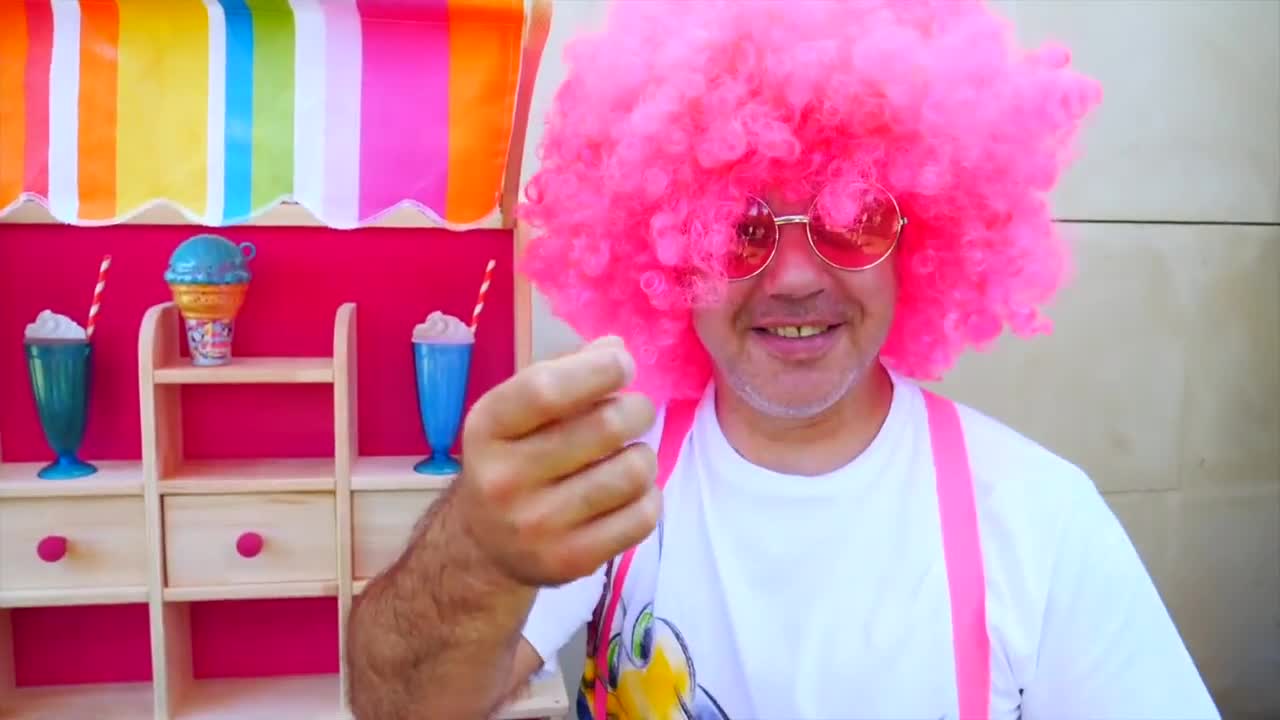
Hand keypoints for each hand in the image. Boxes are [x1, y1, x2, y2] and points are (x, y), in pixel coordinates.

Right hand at [453, 336, 659, 586]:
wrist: (484, 545)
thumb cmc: (513, 457)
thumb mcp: (519, 410)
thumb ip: (565, 373)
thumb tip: (616, 350)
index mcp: (488, 429)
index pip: (546, 391)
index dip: (598, 370)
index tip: (623, 365)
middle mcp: (505, 479)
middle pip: (604, 428)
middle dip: (637, 409)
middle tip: (635, 412)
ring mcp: (537, 526)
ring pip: (632, 473)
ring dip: (644, 455)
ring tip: (628, 455)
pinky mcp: (570, 561)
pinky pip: (642, 517)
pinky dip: (649, 496)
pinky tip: (629, 492)